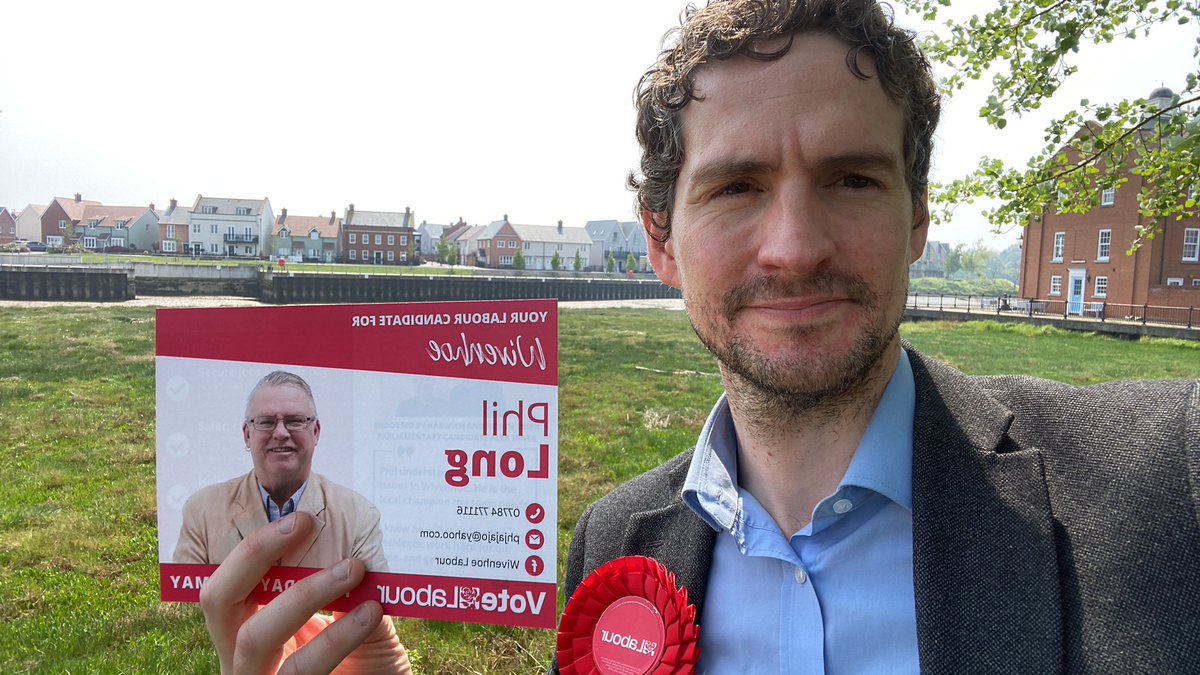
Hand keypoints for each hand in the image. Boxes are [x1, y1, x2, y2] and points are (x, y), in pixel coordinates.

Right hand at [199, 511, 412, 673]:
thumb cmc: (370, 665)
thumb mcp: (358, 621)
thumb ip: (349, 590)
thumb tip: (353, 537)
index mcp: (252, 630)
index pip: (230, 583)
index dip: (254, 548)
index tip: (300, 518)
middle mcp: (244, 659)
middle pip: (217, 602)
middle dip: (256, 555)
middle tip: (306, 524)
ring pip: (255, 637)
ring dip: (306, 594)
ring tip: (353, 570)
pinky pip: (299, 669)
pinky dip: (336, 637)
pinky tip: (370, 614)